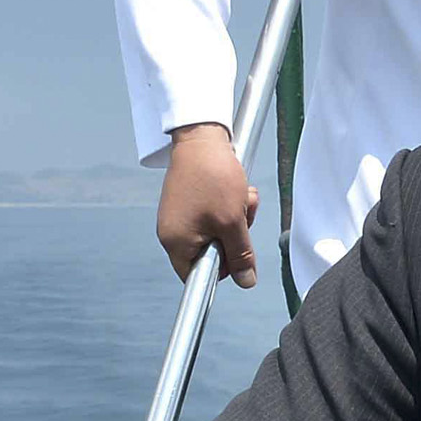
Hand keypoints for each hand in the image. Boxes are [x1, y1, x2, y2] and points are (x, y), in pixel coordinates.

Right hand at [155, 123, 260, 286]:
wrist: (202, 137)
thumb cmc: (212, 178)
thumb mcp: (232, 222)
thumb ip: (240, 255)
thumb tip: (247, 282)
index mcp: (176, 243)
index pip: (198, 276)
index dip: (223, 269)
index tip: (237, 251)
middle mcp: (173, 232)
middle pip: (212, 252)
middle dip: (235, 235)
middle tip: (241, 215)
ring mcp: (180, 216)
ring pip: (218, 231)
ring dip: (237, 217)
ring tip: (240, 196)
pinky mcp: (189, 201)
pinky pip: (215, 214)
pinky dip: (230, 204)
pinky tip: (237, 189)